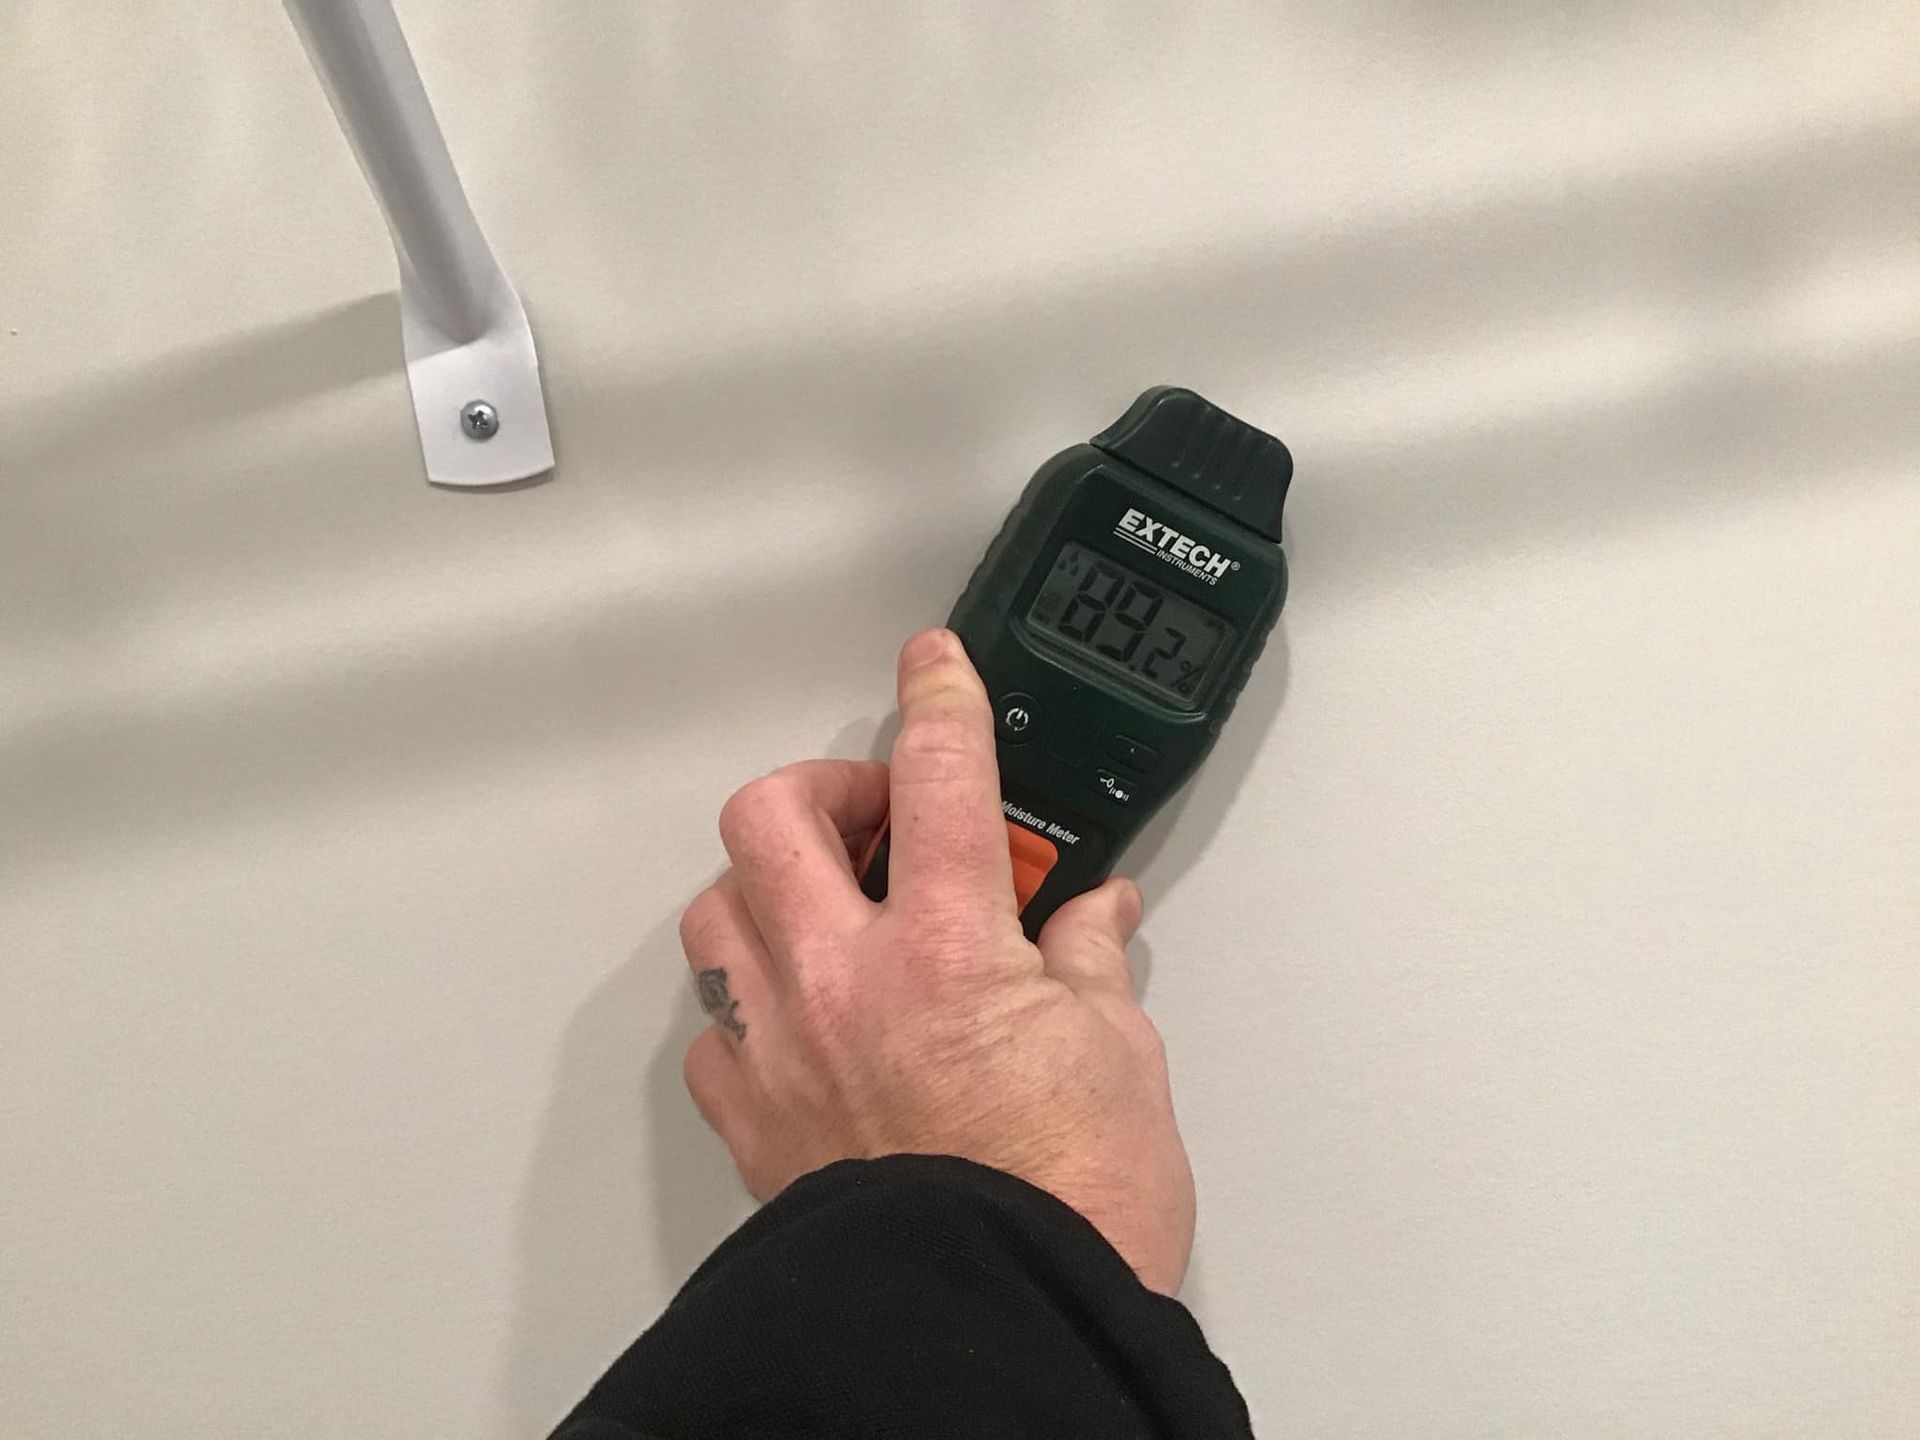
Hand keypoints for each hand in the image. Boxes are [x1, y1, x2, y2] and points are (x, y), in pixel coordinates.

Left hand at [680, 628, 1194, 1293]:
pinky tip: (793, 1018)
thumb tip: (1094, 916)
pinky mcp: (757, 1124)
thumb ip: (1088, 965)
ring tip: (820, 903)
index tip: (934, 667)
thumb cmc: (1068, 1207)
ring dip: (764, 887)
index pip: (939, 775)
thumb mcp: (1117, 1059)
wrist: (995, 1324)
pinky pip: (714, 1034)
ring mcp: (786, 1050)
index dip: (938, 700)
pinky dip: (745, 1005)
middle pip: (773, 818)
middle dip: (819, 785)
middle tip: (870, 806)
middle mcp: (846, 980)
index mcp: (949, 946)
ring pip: (716, 913)